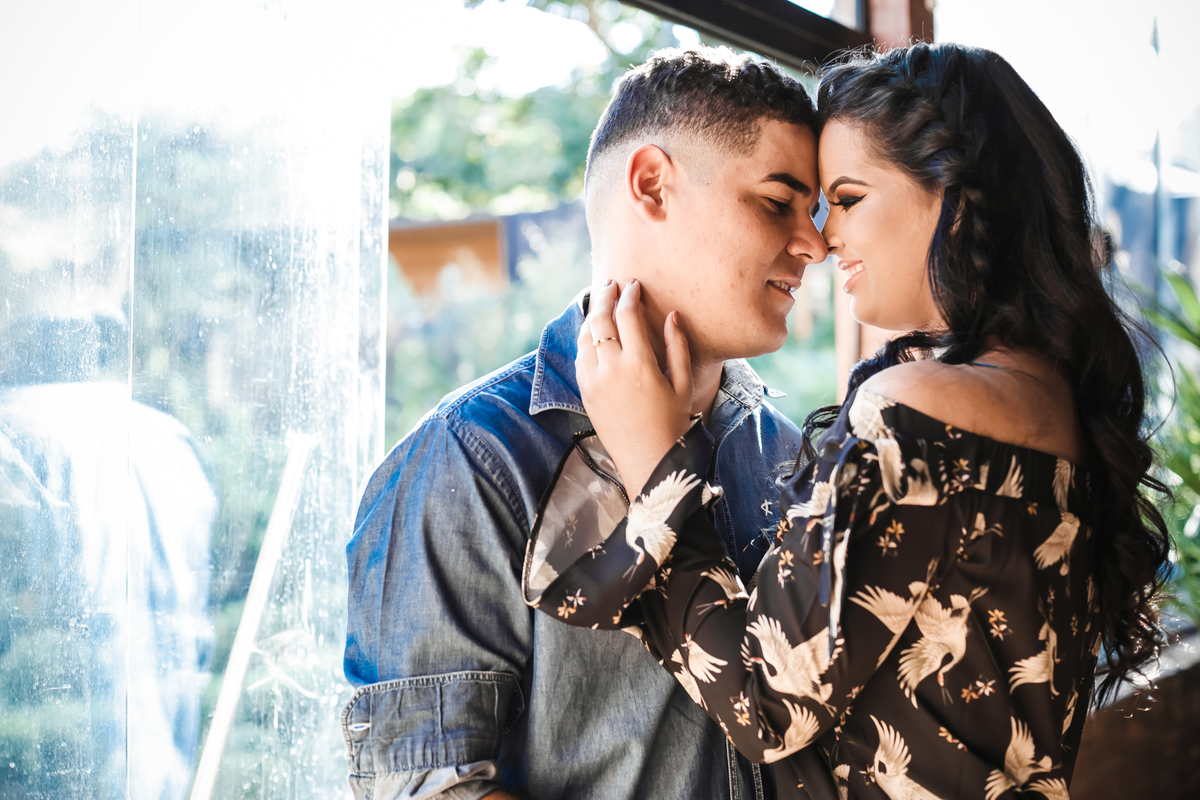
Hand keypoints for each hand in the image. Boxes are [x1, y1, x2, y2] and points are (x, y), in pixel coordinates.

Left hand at [576, 279, 692, 495]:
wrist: (648, 460)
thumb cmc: (672, 422)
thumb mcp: (683, 383)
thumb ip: (677, 346)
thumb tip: (672, 315)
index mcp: (639, 364)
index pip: (627, 315)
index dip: (629, 295)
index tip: (633, 285)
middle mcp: (611, 369)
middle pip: (600, 319)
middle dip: (605, 296)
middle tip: (611, 284)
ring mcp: (594, 381)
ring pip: (585, 336)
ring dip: (592, 315)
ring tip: (600, 303)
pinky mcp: (585, 392)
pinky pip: (579, 357)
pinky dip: (585, 339)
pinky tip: (593, 333)